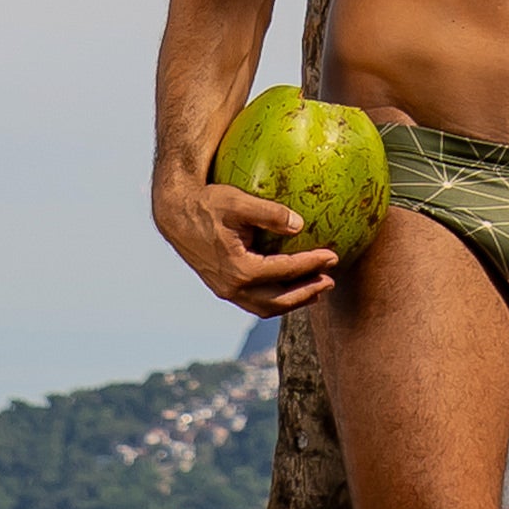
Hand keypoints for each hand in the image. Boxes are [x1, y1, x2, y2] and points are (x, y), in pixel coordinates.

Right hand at [152, 168, 337, 317]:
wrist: (176, 214)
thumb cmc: (208, 202)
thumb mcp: (238, 201)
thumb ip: (270, 213)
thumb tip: (299, 224)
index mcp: (239, 269)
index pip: (284, 271)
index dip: (311, 264)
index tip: (332, 256)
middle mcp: (232, 287)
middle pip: (279, 300)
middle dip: (307, 292)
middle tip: (330, 280)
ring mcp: (226, 291)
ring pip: (266, 307)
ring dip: (294, 301)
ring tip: (317, 290)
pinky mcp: (223, 288)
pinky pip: (255, 302)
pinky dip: (276, 299)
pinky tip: (290, 287)